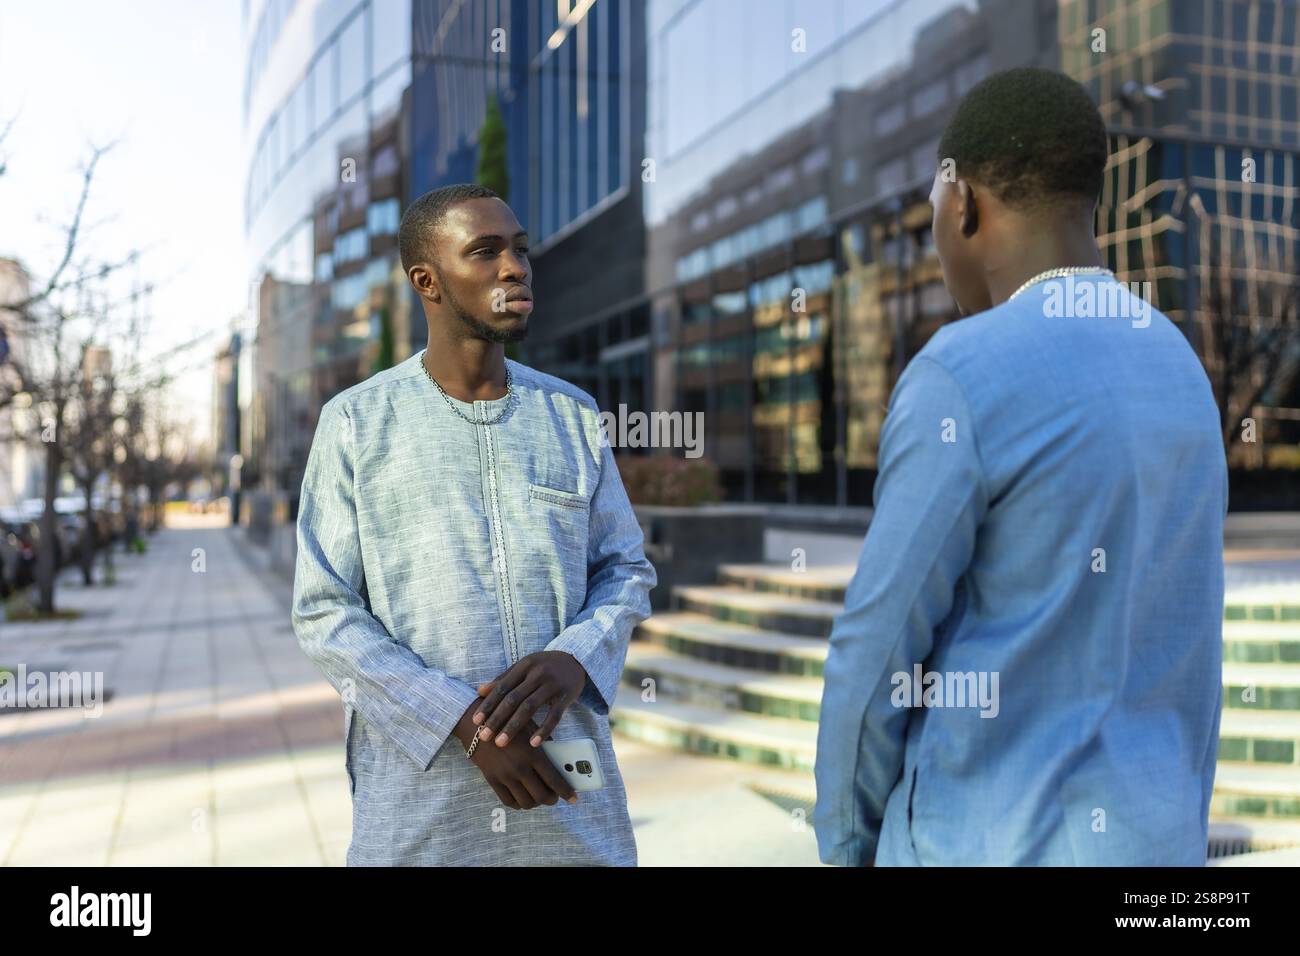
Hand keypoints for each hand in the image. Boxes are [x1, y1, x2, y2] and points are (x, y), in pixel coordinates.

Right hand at [454, 700, 576, 809]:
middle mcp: (519, 768)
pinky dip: (518, 803)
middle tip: (555, 797)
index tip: (573, 799)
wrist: (477, 723)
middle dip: (552, 799)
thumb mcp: (530, 728)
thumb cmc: (508, 721)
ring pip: (526, 802)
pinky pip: (508, 801)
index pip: (555, 780)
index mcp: (533, 754)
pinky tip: (523, 797)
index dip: (566, 792)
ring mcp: (505, 776)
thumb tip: (560, 762)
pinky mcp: (492, 780)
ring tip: (539, 796)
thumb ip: (545, 745)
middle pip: (541, 796)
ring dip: (536, 802)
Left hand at [472, 651, 587, 747]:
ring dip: (514, 726)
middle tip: (484, 736)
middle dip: (497, 718)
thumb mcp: (524, 667)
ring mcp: (553, 684)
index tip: (476, 721)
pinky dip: (544, 729)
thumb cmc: (545, 666)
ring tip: (501, 742)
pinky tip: (533, 743)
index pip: (502, 687)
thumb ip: (504, 678)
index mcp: (524, 666)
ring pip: (530, 707)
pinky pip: (554, 715)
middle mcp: (537, 673)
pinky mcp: (566, 695)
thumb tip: (480, 690)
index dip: (488, 704)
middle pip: (514, 698)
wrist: (576, 659)